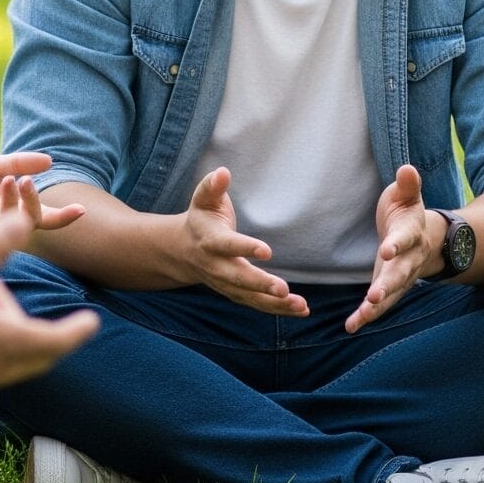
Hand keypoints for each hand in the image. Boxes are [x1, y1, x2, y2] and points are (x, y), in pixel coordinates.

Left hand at [0, 151, 84, 246]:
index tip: (81, 210)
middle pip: (33, 222)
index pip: (43, 216)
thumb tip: (51, 161)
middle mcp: (2, 224)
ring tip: (8, 180)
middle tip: (26, 182)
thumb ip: (17, 164)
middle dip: (35, 202)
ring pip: (11, 224)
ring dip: (13, 202)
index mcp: (10, 208)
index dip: (63, 215)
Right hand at [0, 190, 98, 408]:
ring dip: (9, 335)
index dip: (77, 328)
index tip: (91, 321)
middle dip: (46, 334)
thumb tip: (23, 218)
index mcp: (13, 340)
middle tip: (42, 318)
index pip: (61, 338)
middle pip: (39, 354)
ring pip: (10, 361)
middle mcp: (3, 368)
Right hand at [178, 167, 309, 315]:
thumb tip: (223, 172)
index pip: (227, 245)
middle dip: (260, 284)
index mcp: (209, 241)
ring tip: (300, 305)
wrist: (182, 251)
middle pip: (237, 278)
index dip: (245, 247)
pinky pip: (256, 304)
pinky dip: (277, 309)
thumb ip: (212, 186)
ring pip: (249, 297)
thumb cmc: (202, 218)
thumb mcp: (203, 199)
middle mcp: (215, 266)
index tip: (267, 251)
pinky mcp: (235, 293)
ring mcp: (224, 283)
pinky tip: (301, 310)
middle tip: (283, 289)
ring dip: (274, 304)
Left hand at [347, 164, 435, 333]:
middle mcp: (410, 259)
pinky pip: (381, 305)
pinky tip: (351, 326)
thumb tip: (407, 168)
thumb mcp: (407, 196)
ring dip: (377, 306)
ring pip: (392, 294)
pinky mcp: (391, 288)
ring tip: (362, 316)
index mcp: (412, 233)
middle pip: (401, 273)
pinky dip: (367, 316)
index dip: (397, 244)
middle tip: (374, 295)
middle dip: (388, 285)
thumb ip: (408, 185)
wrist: (425, 238)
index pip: (406, 239)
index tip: (387, 250)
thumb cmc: (407, 212)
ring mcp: (402, 277)